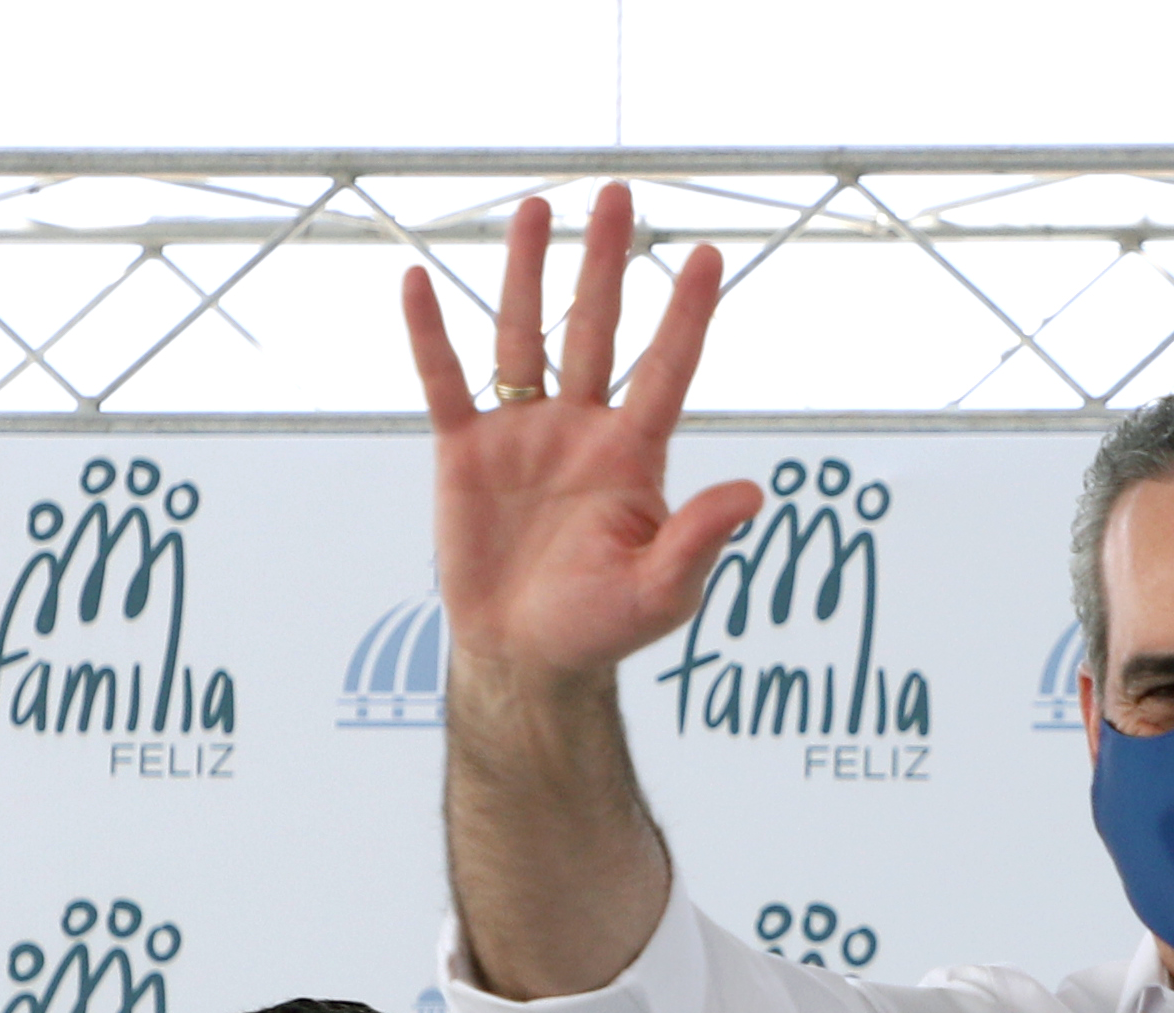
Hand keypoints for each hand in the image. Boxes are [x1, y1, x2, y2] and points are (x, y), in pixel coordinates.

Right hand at [402, 184, 762, 681]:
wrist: (527, 657)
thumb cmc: (602, 627)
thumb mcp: (663, 592)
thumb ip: (699, 538)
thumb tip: (753, 494)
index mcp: (634, 455)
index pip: (667, 368)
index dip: (686, 313)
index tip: (707, 254)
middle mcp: (582, 429)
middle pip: (596, 329)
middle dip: (604, 263)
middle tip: (617, 195)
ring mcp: (523, 435)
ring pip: (524, 337)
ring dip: (528, 273)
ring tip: (535, 206)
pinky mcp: (466, 452)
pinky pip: (445, 382)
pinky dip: (432, 335)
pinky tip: (420, 280)